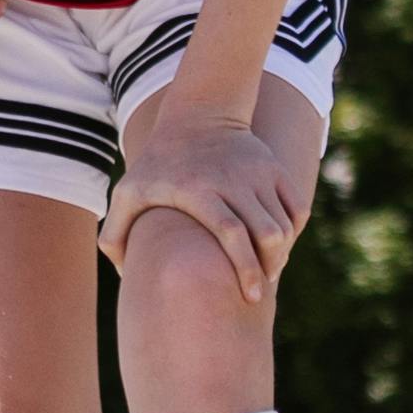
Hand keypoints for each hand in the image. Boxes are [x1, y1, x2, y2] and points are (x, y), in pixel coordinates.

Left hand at [101, 110, 302, 300]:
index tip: (249, 296)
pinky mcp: (274, 168)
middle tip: (257, 289)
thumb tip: (122, 273)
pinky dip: (292, 231)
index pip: (231, 232)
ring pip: (284, 225)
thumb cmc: (158, 164)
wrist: (197, 116)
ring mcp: (257, 173)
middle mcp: (232, 181)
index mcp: (198, 190)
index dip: (245, 267)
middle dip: (268, 268)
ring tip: (265, 270)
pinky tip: (277, 245)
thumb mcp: (128, 192)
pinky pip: (297, 209)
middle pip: (266, 233)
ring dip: (279, 254)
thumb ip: (115, 233)